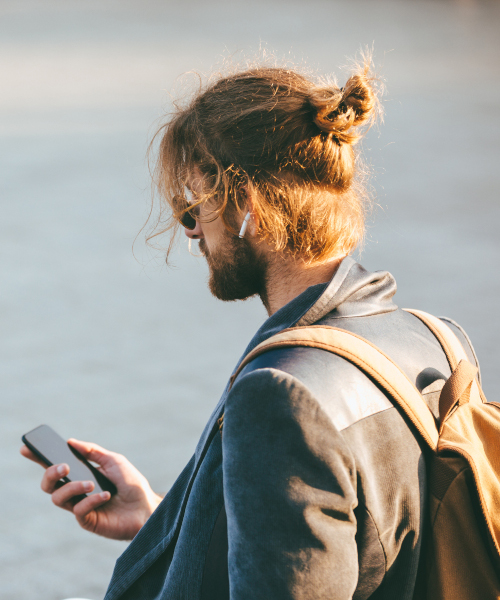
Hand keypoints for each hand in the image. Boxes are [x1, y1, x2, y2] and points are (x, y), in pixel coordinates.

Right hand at [20, 439, 162, 539]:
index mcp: (81, 475)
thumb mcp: (114, 461)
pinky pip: (78, 511)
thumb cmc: (132, 483)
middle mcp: (77, 492)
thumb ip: (93, 452)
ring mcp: (80, 507)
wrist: (147, 506)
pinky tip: (105, 495)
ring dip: (72, 487)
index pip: (55, 467)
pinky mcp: (88, 521)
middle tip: (64, 466)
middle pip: (48, 485)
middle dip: (50, 473)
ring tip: (91, 483)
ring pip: (58, 499)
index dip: (38, 458)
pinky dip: (91, 500)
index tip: (27, 448)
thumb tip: (70, 441)